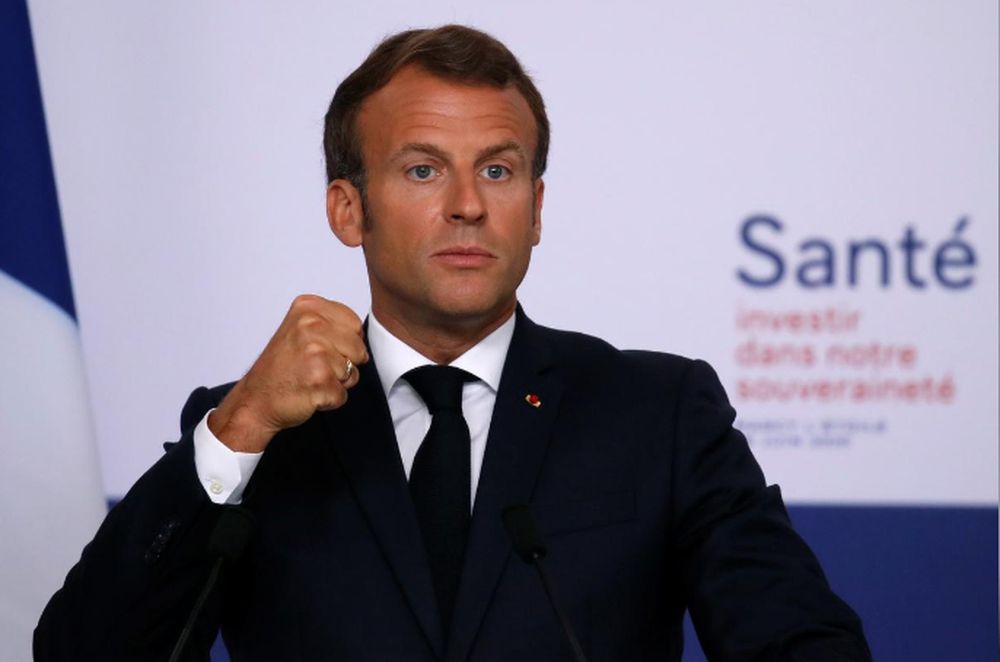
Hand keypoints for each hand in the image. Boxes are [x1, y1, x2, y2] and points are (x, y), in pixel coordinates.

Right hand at [208, 295, 368, 451]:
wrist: (255, 399)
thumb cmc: (280, 368)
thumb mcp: (300, 329)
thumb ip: (331, 323)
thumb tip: (361, 334)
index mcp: (308, 308)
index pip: (354, 324)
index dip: (344, 342)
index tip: (319, 348)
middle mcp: (311, 325)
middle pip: (358, 348)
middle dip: (344, 363)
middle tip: (313, 367)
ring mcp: (315, 353)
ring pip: (353, 371)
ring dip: (336, 382)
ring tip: (310, 378)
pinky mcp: (319, 380)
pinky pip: (343, 393)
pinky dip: (329, 399)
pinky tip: (308, 392)